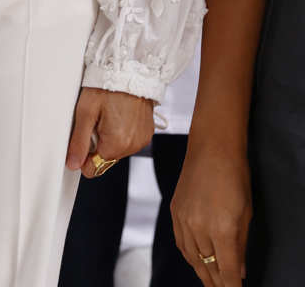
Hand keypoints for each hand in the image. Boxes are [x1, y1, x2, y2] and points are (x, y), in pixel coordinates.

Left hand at [66, 87, 153, 178]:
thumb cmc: (108, 85)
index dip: (84, 154)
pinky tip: (120, 113)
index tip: (84, 136)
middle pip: (106, 157)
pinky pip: (129, 139)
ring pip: (117, 148)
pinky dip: (122, 130)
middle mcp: (133, 146)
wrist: (130, 68)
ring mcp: (142, 139)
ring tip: (109, 113)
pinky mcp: (147, 132)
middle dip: (98, 142)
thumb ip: (79, 141)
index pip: (94, 168)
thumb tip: (73, 163)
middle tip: (97, 118)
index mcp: (117, 144)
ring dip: (110, 136)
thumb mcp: (85, 111)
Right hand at [171, 142, 251, 286]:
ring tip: (210, 281)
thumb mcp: (246, 213)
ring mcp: (183, 219)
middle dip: (216, 282)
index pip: (226, 271)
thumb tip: (238, 270)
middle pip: (207, 267)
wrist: (211, 147)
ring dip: (201, 272)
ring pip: (191, 258)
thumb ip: (241, 245)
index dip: (232, 286)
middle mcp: (199, 227)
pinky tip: (195, 260)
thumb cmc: (235, 176)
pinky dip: (189, 256)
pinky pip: (180, 242)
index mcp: (221, 229)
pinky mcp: (174, 211)